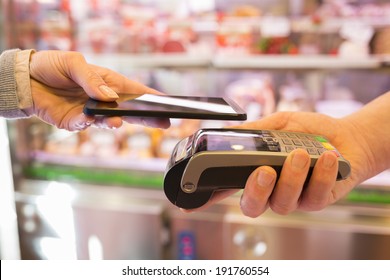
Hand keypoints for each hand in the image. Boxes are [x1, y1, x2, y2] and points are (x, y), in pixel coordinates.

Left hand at [29, 50, 169, 130]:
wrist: (25, 81)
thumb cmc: (52, 66)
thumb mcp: (73, 63)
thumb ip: (92, 79)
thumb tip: (110, 96)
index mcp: (107, 81)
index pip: (134, 90)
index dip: (151, 97)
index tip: (168, 104)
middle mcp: (103, 98)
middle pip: (131, 110)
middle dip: (147, 117)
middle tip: (164, 122)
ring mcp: (91, 112)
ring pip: (112, 120)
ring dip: (117, 121)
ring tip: (120, 121)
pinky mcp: (77, 123)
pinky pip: (88, 125)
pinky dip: (93, 123)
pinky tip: (94, 118)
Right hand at [195, 111, 370, 216]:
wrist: (346, 137)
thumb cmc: (309, 131)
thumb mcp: (278, 124)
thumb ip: (255, 131)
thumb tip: (229, 131)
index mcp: (255, 173)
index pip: (227, 189)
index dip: (207, 199)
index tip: (187, 205)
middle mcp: (271, 190)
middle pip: (252, 206)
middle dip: (256, 190)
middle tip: (264, 170)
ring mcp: (294, 198)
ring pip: (284, 203)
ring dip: (291, 177)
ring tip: (301, 153)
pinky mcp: (318, 200)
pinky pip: (315, 196)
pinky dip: (321, 175)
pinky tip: (328, 157)